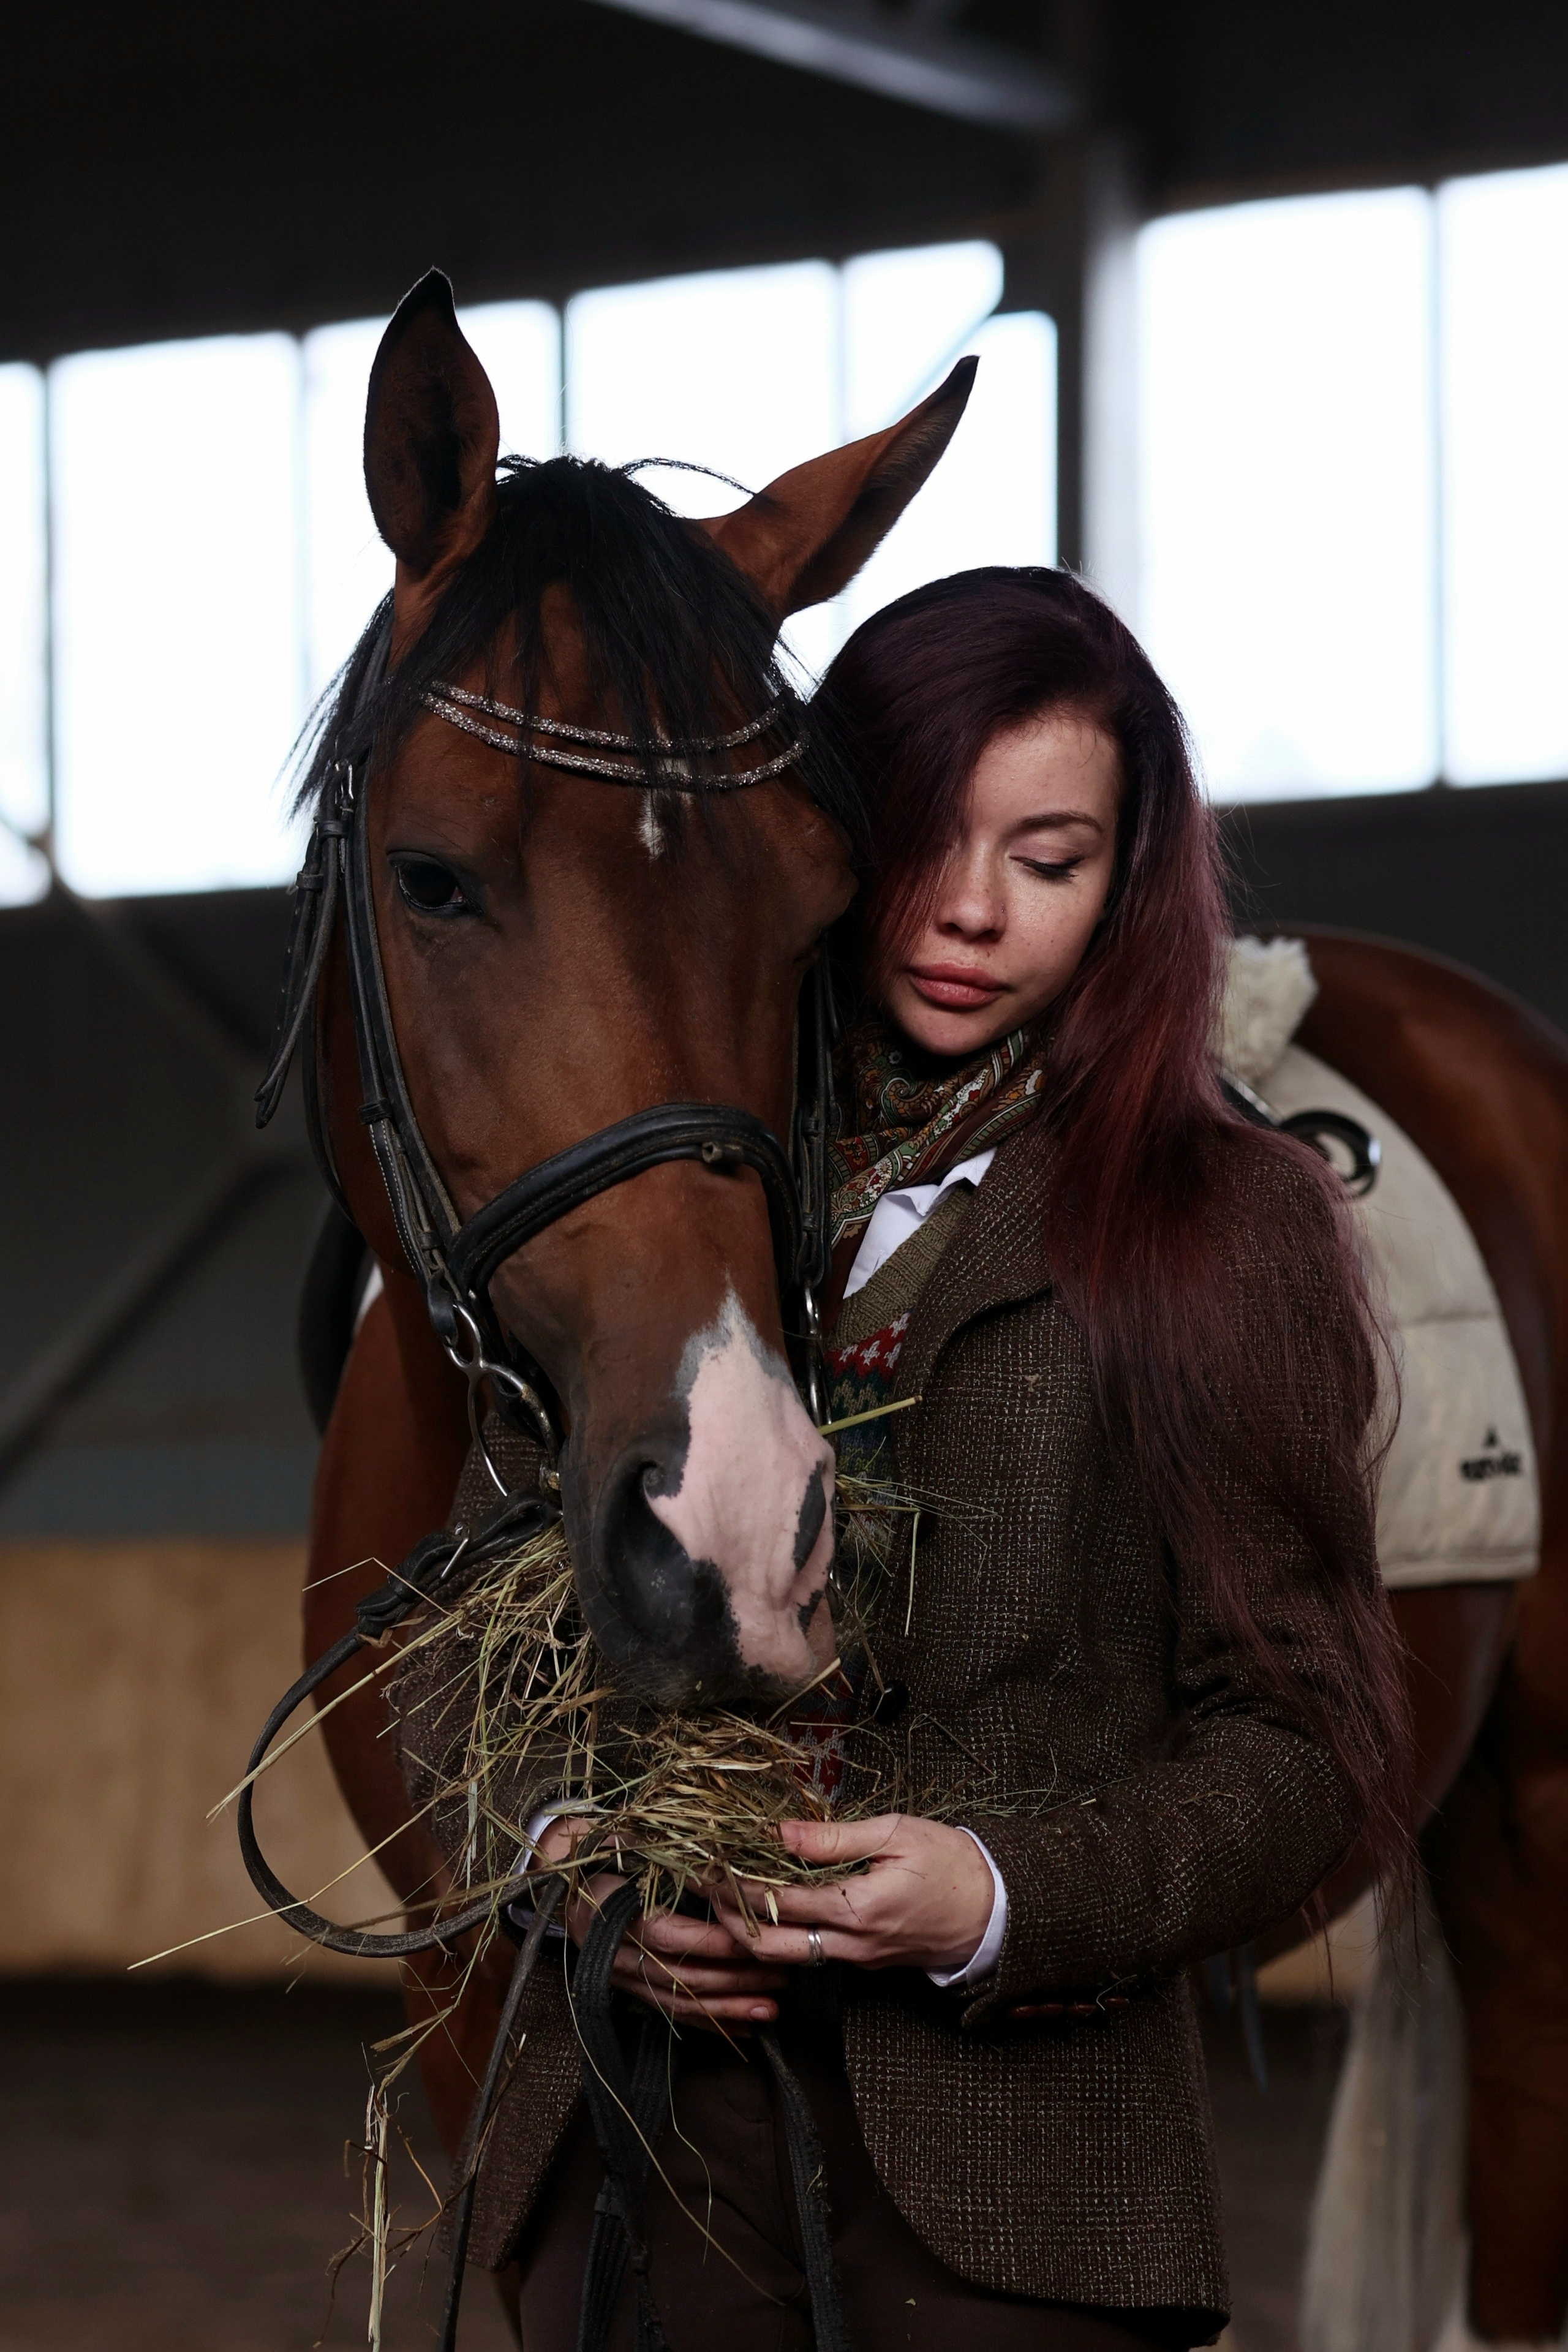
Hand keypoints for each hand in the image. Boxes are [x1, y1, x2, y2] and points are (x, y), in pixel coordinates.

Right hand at [533, 1818, 787, 2031]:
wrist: (566, 1882)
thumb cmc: (607, 1853)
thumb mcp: (629, 1841)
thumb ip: (667, 1851)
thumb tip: (722, 1856)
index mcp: (611, 1911)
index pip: (666, 1934)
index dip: (710, 1941)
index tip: (753, 1939)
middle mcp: (615, 1953)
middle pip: (679, 1975)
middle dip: (734, 1979)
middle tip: (781, 1974)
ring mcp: (622, 1978)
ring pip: (679, 2002)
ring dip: (728, 2009)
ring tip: (771, 2009)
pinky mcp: (630, 1992)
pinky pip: (672, 2014)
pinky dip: (709, 2024)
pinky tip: (744, 2029)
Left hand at [708, 1814, 993, 1974]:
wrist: (996, 1910)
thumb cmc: (951, 1862)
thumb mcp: (896, 1834)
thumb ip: (835, 1837)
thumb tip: (781, 1832)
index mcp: (860, 1910)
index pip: (781, 1901)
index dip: (738, 1881)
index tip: (708, 1859)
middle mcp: (852, 1946)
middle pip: (770, 1946)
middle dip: (729, 1919)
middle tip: (699, 1888)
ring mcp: (856, 1960)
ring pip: (785, 1958)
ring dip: (748, 1932)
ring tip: (719, 1898)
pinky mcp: (862, 1962)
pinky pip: (808, 1955)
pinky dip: (778, 1936)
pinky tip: (762, 1909)